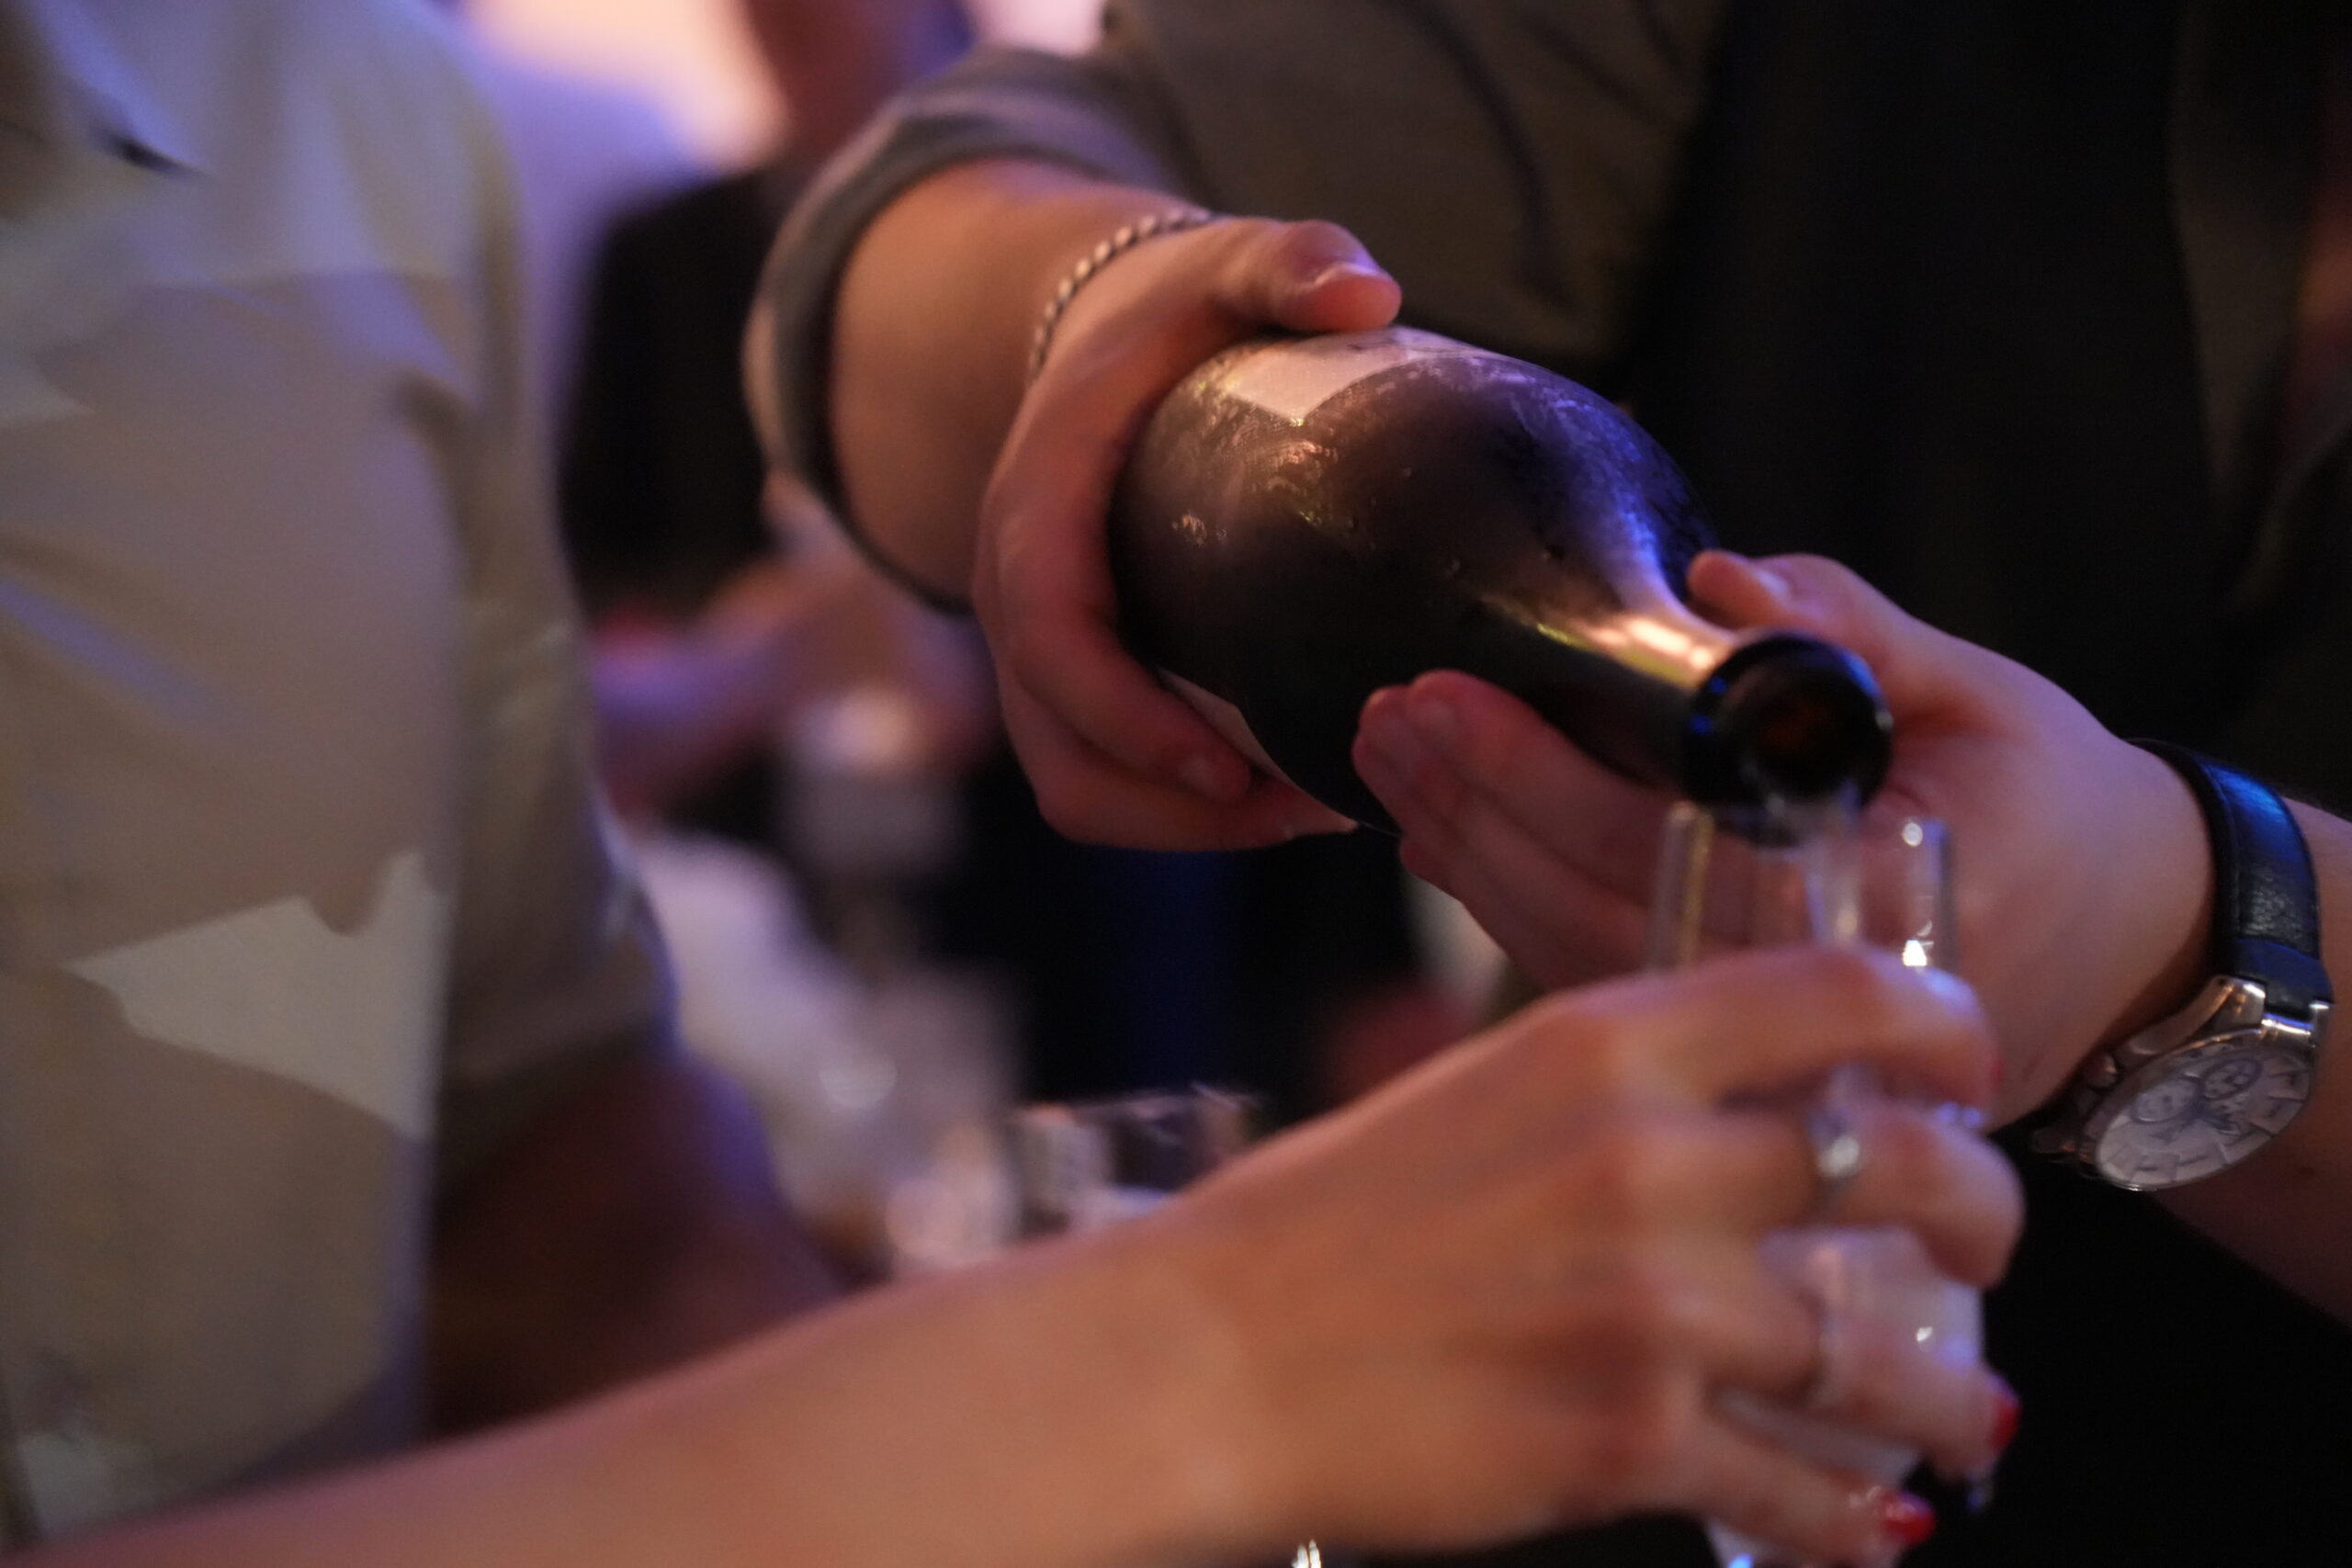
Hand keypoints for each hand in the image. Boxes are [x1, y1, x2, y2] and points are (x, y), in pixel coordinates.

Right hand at [973, 214, 1397, 849]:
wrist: (1098, 340)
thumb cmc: (1168, 315)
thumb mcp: (1222, 266)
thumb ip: (1286, 260)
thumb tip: (1365, 294)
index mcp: (1038, 511)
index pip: (1052, 641)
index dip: (1127, 718)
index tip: (1230, 769)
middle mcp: (1020, 599)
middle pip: (1064, 757)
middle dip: (1178, 810)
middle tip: (1313, 809)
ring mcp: (1042, 652)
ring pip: (1083, 789)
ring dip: (1188, 828)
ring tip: (1317, 810)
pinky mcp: (1080, 682)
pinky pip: (1110, 779)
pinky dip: (1188, 811)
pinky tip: (1295, 791)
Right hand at [1131, 946, 2017, 1563]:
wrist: (1203, 1360)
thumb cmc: (1313, 1227)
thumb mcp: (1472, 1094)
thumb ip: (1613, 1092)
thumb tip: (1734, 1116)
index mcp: (1601, 1044)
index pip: (1841, 992)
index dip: (1945, 1025)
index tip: (1969, 1066)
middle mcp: (1651, 1159)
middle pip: (1913, 1171)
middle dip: (1983, 1219)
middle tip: (1979, 1246)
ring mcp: (1653, 1307)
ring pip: (1887, 1360)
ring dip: (1948, 1401)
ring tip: (1966, 1419)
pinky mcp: (1633, 1441)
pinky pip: (1802, 1491)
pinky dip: (1852, 1519)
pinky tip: (1871, 1524)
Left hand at [1352, 551, 2211, 1120]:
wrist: (2122, 945)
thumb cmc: (2054, 806)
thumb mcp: (1984, 695)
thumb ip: (1852, 636)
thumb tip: (1717, 581)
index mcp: (1858, 917)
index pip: (1652, 850)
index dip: (1532, 777)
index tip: (1442, 698)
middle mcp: (1787, 996)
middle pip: (1579, 909)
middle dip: (1470, 808)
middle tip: (1385, 719)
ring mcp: (1749, 1035)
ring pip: (1566, 954)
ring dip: (1467, 856)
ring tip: (1391, 762)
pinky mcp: (1726, 1032)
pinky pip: (1588, 972)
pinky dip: (1507, 902)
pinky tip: (1443, 835)